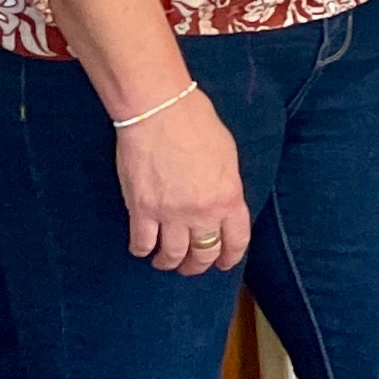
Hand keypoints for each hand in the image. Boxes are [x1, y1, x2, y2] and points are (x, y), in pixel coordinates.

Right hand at [114, 89, 248, 275]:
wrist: (160, 111)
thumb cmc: (196, 123)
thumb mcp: (227, 157)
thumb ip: (226, 186)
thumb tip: (221, 202)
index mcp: (229, 197)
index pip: (236, 240)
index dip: (230, 257)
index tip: (224, 264)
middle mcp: (203, 212)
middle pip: (204, 253)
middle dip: (199, 265)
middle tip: (192, 267)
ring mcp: (171, 214)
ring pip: (173, 255)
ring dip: (170, 263)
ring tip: (165, 262)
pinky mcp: (142, 209)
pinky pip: (142, 242)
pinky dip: (142, 250)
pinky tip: (142, 248)